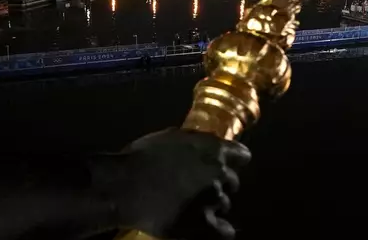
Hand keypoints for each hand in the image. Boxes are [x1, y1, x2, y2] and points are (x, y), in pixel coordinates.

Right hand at [90, 129, 250, 239]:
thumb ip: (193, 141)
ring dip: (213, 205)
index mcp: (213, 148)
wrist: (125, 185)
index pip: (242, 155)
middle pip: (233, 181)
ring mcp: (213, 198)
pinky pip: (224, 232)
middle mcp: (219, 172)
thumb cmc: (142, 157)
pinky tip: (213, 230)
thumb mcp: (170, 137)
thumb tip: (201, 143)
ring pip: (224, 204)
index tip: (226, 164)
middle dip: (220, 184)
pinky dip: (221, 231)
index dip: (234, 160)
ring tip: (193, 207)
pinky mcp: (203, 222)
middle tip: (200, 188)